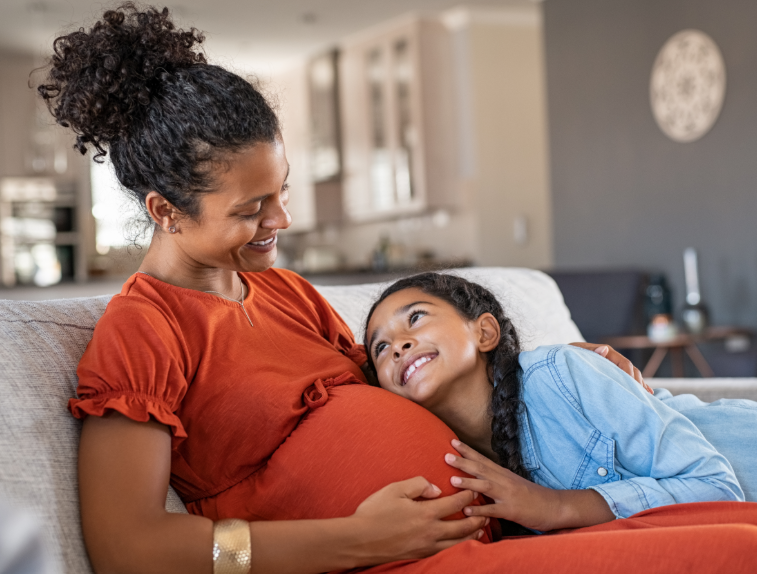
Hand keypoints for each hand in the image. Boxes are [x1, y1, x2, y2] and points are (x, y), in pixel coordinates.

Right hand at [350, 476, 487, 562]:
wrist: (359, 540)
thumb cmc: (374, 512)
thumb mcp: (394, 489)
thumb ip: (418, 484)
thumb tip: (436, 488)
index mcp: (426, 513)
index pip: (455, 503)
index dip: (467, 496)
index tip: (473, 490)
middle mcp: (431, 531)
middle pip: (463, 525)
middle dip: (477, 518)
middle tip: (486, 512)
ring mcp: (427, 545)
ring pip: (458, 542)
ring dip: (472, 534)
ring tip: (480, 529)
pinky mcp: (420, 554)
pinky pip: (446, 551)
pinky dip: (458, 545)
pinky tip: (459, 543)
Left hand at [446, 440, 614, 531]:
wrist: (555, 506)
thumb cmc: (531, 496)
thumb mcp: (512, 483)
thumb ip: (495, 480)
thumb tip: (477, 477)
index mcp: (503, 474)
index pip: (482, 459)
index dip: (467, 450)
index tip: (452, 441)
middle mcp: (504, 481)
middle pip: (481, 468)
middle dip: (463, 461)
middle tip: (445, 455)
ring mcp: (508, 495)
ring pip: (486, 486)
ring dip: (468, 482)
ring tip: (452, 479)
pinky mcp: (512, 510)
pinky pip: (494, 511)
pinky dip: (480, 510)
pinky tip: (467, 511)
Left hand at [570, 342, 652, 393]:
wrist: (559, 360)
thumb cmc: (565, 356)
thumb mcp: (574, 353)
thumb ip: (589, 352)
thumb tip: (605, 349)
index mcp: (604, 352)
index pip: (623, 363)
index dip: (630, 374)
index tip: (633, 387)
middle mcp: (610, 358)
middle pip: (630, 369)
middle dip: (637, 382)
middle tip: (641, 396)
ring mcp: (610, 366)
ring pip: (630, 375)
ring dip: (638, 385)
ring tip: (647, 397)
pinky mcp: (609, 374)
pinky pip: (625, 379)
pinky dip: (635, 386)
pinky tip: (646, 393)